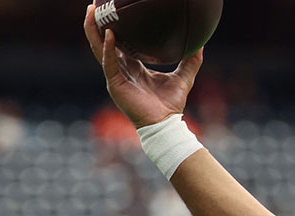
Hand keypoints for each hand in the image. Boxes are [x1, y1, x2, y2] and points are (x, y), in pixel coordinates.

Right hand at [83, 2, 202, 127]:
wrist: (166, 124)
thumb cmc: (171, 104)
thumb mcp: (184, 77)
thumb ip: (191, 60)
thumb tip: (202, 44)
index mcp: (132, 66)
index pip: (118, 42)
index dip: (113, 27)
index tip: (111, 10)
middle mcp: (121, 69)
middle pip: (102, 41)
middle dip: (96, 23)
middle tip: (93, 4)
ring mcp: (116, 76)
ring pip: (99, 49)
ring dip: (94, 30)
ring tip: (92, 12)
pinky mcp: (115, 84)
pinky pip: (109, 62)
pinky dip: (109, 48)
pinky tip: (109, 34)